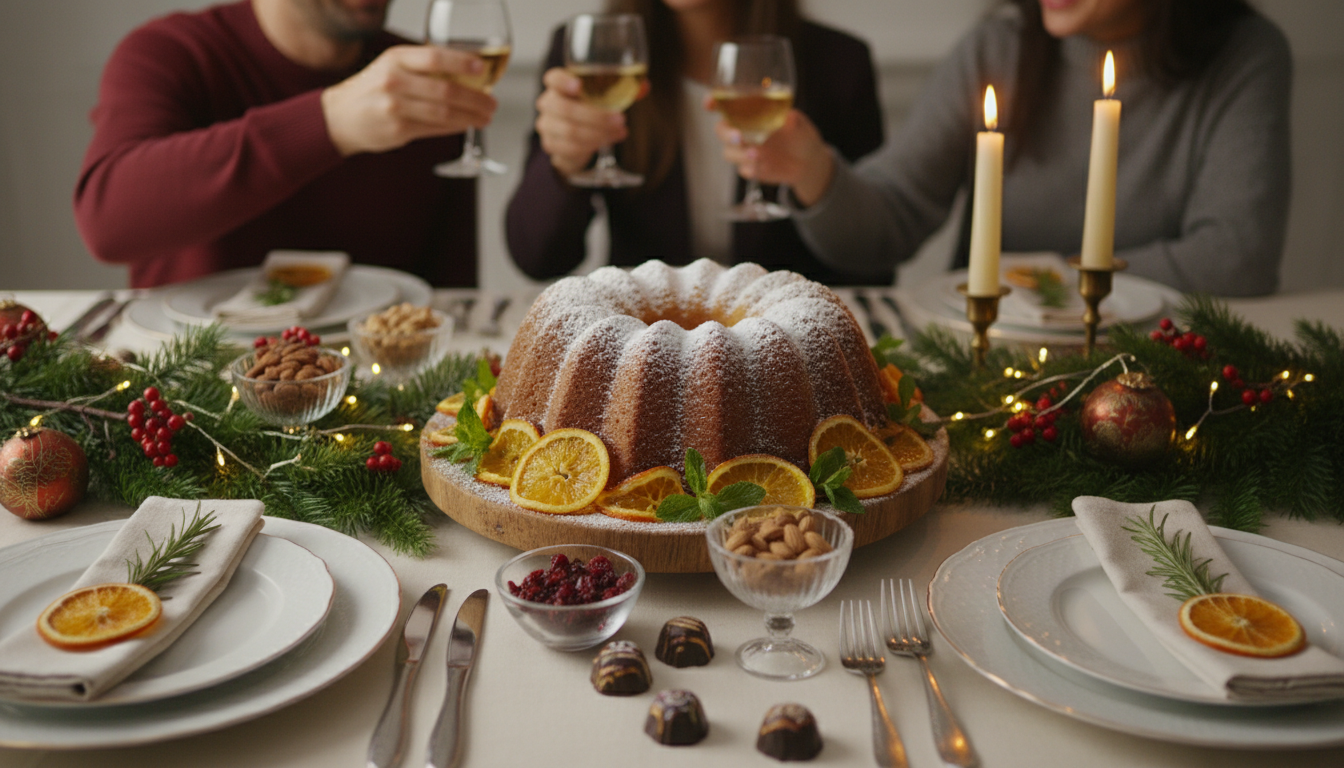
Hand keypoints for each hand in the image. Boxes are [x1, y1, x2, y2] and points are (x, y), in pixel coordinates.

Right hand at [321, 45, 497, 156]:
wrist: (341, 116)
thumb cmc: (374, 89)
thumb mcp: (393, 67)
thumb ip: (423, 68)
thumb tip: (468, 74)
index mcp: (395, 58)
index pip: (435, 57)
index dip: (463, 62)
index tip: (483, 68)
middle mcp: (394, 80)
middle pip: (446, 89)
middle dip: (476, 98)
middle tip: (492, 103)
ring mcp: (395, 106)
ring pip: (444, 112)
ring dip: (470, 116)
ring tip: (485, 118)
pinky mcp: (398, 129)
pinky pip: (435, 128)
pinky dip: (455, 127)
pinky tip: (467, 125)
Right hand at [534, 68, 629, 176]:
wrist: (575, 138)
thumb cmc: (589, 109)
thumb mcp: (603, 96)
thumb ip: (622, 88)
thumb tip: (644, 87)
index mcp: (558, 85)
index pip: (553, 78)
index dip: (563, 81)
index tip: (578, 85)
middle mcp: (548, 103)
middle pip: (565, 108)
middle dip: (596, 116)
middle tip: (620, 119)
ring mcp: (547, 125)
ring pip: (570, 131)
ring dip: (599, 133)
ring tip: (619, 132)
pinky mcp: (551, 145)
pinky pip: (571, 147)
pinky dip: (592, 145)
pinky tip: (607, 142)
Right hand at [711, 108, 833, 206]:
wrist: (809, 162)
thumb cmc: (801, 134)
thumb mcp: (801, 124)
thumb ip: (794, 121)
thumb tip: (790, 118)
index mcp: (749, 112)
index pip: (724, 104)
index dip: (713, 102)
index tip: (709, 104)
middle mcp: (743, 130)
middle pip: (721, 130)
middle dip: (726, 133)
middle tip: (739, 137)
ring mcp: (745, 151)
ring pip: (729, 152)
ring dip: (739, 153)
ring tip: (758, 155)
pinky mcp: (751, 168)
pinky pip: (744, 169)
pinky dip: (751, 168)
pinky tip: (763, 166)